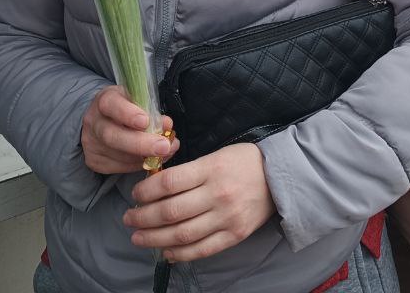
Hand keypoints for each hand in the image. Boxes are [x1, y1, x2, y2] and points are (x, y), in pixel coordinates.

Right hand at [80, 86, 176, 174]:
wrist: (102, 121)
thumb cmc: (125, 108)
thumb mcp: (136, 100)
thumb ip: (151, 110)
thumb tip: (166, 125)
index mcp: (104, 100)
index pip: (112, 105)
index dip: (128, 114)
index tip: (145, 121)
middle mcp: (94, 122)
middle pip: (112, 136)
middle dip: (141, 144)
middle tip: (163, 147)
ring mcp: (91, 144)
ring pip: (118, 155)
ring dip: (146, 156)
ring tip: (166, 152)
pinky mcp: (94, 161)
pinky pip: (119, 167)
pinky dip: (139, 164)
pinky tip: (151, 159)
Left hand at [125, 143, 275, 261]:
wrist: (281, 176)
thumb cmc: (244, 161)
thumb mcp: (216, 154)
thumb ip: (189, 171)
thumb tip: (156, 187)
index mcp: (211, 169)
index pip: (168, 183)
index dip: (145, 191)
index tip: (135, 194)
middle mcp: (217, 194)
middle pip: (170, 211)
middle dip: (142, 217)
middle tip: (128, 218)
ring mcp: (226, 217)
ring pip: (182, 234)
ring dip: (154, 238)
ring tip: (138, 237)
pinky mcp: (234, 235)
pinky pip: (202, 250)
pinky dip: (180, 254)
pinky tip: (165, 251)